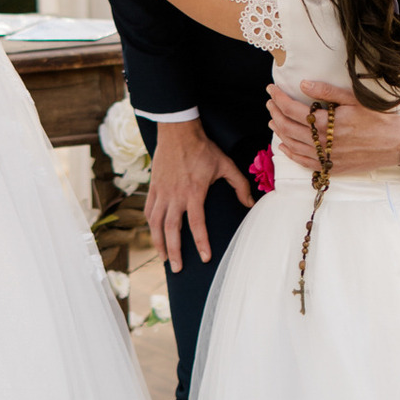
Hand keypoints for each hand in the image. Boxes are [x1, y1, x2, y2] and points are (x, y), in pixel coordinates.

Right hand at [145, 116, 252, 272]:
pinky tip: (154, 234)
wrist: (178, 131)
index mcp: (194, 192)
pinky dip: (150, 225)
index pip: (196, 224)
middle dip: (175, 252)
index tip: (204, 258)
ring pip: (156, 223)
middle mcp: (175, 195)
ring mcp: (162, 191)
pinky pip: (148, 210)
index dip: (201, 243)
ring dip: (159, 243)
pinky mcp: (153, 186)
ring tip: (164, 258)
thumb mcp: (226, 165)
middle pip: (171, 230)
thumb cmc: (203, 149)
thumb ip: (240, 185)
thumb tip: (250, 203)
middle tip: (178, 269)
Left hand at [267, 81, 399, 172]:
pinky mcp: (332, 167)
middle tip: (270, 103)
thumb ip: (327, 92)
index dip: (279, 99)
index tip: (271, 89)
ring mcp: (327, 157)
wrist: (395, 143)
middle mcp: (325, 142)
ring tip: (273, 120)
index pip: (294, 110)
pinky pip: (305, 163)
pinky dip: (291, 154)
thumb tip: (303, 84)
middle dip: (276, 113)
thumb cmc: (377, 118)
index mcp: (329, 122)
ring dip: (280, 132)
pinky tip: (284, 146)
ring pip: (294, 145)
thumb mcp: (354, 99)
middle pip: (290, 128)